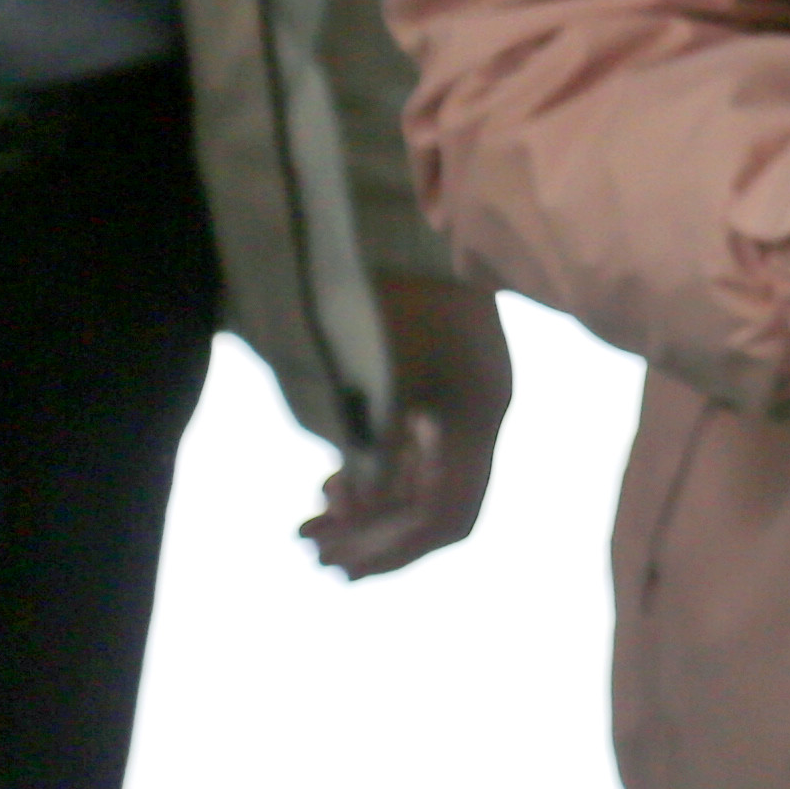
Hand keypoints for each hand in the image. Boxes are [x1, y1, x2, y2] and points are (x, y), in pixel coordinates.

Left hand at [302, 272, 518, 577]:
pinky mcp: (437, 382)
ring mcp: (460, 398)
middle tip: (314, 555)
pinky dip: (372, 472)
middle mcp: (477, 416)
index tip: (342, 569)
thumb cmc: (390, 292)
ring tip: (311, 525)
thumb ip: (372, 449)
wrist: (399, 219)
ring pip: (419, 477)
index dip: (397, 550)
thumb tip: (359, 510)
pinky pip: (411, 449)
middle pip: (434, 503)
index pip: (449, 513)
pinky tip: (332, 480)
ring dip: (366, 508)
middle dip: (374, 535)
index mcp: (477, 416)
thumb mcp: (376, 375)